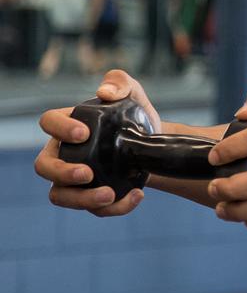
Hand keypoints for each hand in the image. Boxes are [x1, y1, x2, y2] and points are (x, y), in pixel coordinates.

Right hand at [34, 69, 161, 215]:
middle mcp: (64, 153)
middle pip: (44, 167)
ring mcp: (75, 178)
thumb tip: (104, 92)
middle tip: (87, 173)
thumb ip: (120, 83)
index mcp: (67, 126)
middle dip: (62, 173)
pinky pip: (94, 209)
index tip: (84, 133)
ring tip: (109, 195)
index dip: (60, 129)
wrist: (156, 144)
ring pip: (61, 195)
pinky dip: (115, 208)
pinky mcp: (93, 196)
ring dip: (82, 199)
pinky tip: (137, 195)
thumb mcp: (133, 94)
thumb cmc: (135, 116)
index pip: (48, 123)